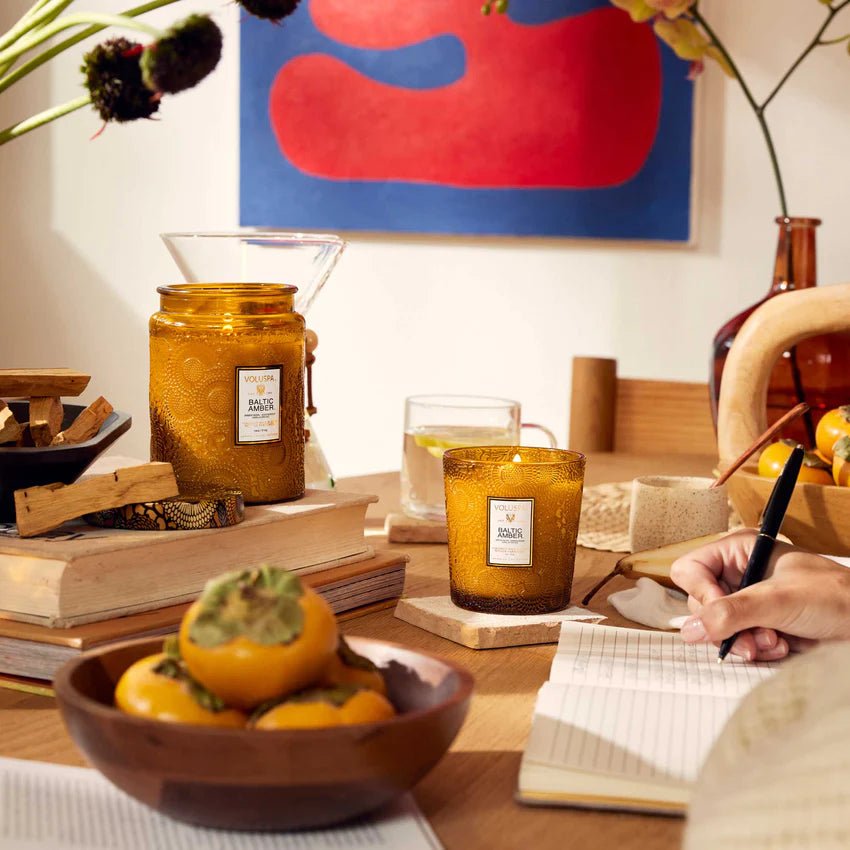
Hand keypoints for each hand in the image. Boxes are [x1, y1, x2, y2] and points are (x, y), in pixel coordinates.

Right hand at [670, 529, 849, 660]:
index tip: (719, 614)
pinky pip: (737, 641)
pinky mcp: (759, 624)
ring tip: (775, 641)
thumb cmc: (837, 596)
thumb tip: (690, 630)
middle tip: (753, 637)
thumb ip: (730, 614)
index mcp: (739, 551)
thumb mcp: (778, 600)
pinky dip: (758, 649)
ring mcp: (748, 600)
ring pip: (718, 627)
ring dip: (745, 641)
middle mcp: (739, 573)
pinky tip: (782, 645)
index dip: (701, 593)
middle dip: (729, 625)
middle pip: (701, 603)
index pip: (691, 570)